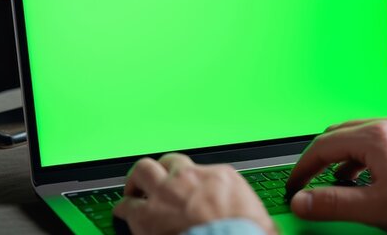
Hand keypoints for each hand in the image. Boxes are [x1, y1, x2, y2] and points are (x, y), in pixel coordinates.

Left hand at [113, 153, 274, 234]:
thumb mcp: (260, 218)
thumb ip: (251, 213)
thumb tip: (264, 226)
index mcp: (220, 177)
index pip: (200, 169)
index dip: (192, 181)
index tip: (191, 191)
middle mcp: (190, 178)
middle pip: (169, 161)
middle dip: (162, 170)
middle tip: (158, 181)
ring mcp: (166, 193)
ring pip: (142, 170)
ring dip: (137, 180)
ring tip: (135, 190)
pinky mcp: (147, 216)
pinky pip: (125, 206)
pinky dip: (123, 209)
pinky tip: (122, 214)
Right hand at [285, 117, 386, 233]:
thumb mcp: (376, 208)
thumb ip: (333, 204)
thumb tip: (303, 201)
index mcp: (373, 137)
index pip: (322, 146)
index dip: (302, 168)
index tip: (295, 185)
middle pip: (339, 133)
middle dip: (320, 158)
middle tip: (311, 178)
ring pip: (361, 135)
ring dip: (344, 157)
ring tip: (342, 182)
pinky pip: (382, 138)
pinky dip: (367, 155)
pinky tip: (375, 175)